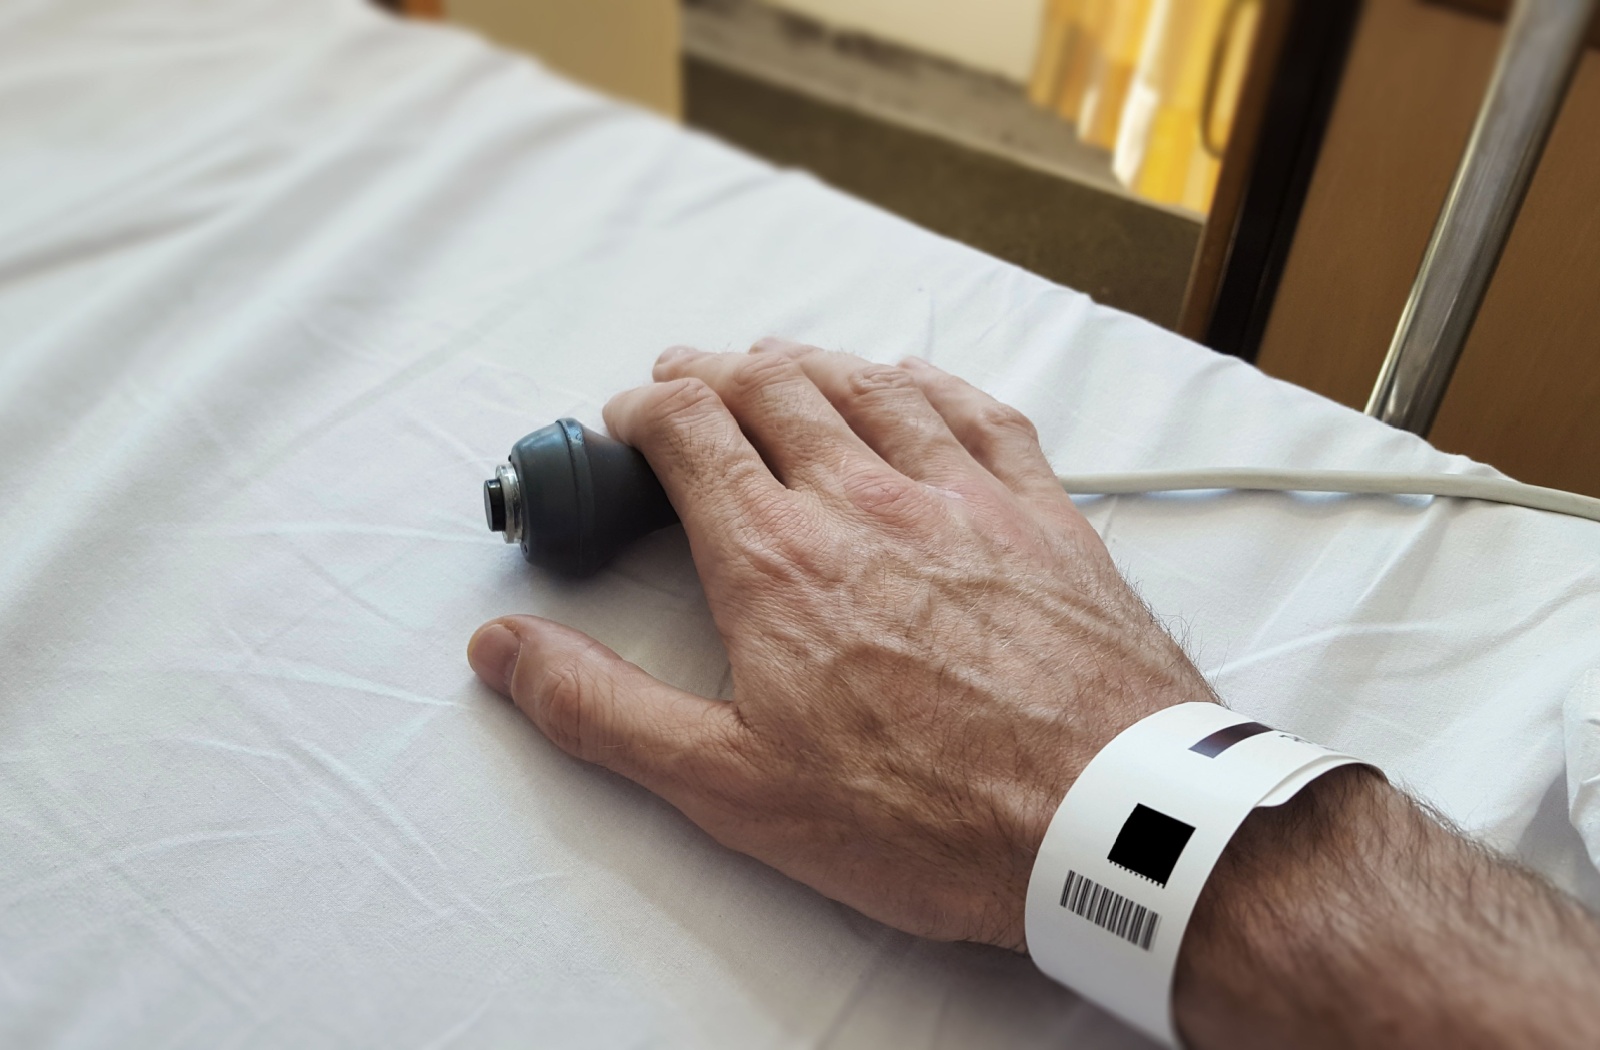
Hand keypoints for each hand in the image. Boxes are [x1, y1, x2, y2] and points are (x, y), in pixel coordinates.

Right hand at [468, 340, 1214, 949]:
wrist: (1105, 820)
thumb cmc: (924, 816)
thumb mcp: (730, 786)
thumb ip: (603, 709)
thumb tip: (506, 653)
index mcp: (776, 557)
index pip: (690, 430)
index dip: (643, 409)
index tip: (626, 421)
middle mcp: (865, 498)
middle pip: (774, 386)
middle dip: (714, 371)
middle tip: (687, 381)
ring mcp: (962, 494)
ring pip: (869, 382)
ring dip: (809, 361)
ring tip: (776, 362)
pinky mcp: (1041, 512)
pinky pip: (977, 409)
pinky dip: (927, 381)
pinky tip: (913, 381)